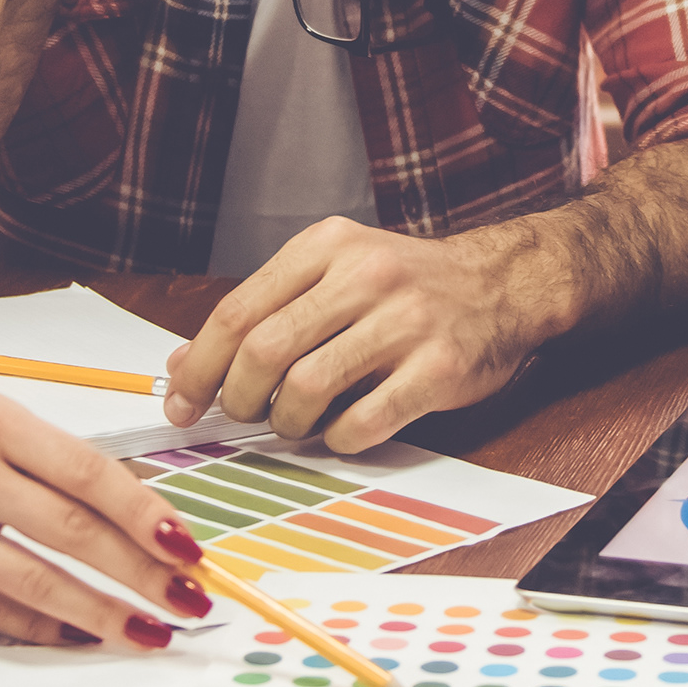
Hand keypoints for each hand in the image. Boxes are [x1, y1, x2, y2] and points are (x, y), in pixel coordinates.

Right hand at [0, 382, 216, 647]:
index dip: (147, 515)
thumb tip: (121, 507)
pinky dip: (42, 626)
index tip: (188, 546)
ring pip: (40, 583)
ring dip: (104, 615)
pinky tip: (78, 635)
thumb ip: (42, 456)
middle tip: (188, 601)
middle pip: (76, 534)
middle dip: (143, 574)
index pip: (91, 474)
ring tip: (148, 633)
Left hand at [163, 219, 554, 447]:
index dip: (198, 366)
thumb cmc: (407, 286)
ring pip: (306, 389)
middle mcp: (365, 277)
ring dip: (286, 422)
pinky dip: (337, 439)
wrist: (505, 284)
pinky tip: (339, 430)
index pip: (238, 312)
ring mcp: (405, 323)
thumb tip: (183, 365)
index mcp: (328, 247)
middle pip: (264, 351)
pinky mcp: (437, 369)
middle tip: (240, 416)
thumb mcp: (332, 274)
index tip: (182, 402)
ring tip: (294, 423)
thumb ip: (264, 312)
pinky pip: (363, 423)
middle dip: (236, 398)